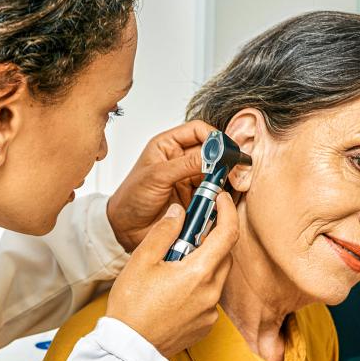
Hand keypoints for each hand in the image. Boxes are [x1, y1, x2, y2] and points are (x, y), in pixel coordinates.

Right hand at [105, 192, 237, 356]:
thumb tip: (180, 212)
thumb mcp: (142, 260)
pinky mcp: (205, 325)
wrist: (128, 348)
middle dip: (211, 238)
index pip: (228, 234)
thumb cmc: (131, 306)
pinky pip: (209, 297)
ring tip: (174, 262)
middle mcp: (211, 293)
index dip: (227, 211)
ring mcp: (210, 312)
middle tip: (189, 230)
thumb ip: (164, 231)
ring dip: (204, 262)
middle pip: (224, 255)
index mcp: (198, 273)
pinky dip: (199, 285)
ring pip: (216, 276)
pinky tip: (175, 288)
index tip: (220, 199)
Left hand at [107, 120, 215, 251]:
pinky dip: (219, 195)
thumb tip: (212, 155)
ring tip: (222, 186)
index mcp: (168, 145)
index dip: (213, 136)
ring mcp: (189, 178)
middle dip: (223, 158)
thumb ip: (186, 164)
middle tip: (233, 168)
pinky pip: (213, 192)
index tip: (224, 149)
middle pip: (211, 151)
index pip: (198, 130)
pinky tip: (218, 199)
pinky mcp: (195, 197)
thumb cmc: (131, 199)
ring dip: (222, 178)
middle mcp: (180, 159)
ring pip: (215, 172)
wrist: (126, 230)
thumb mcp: (156, 177)